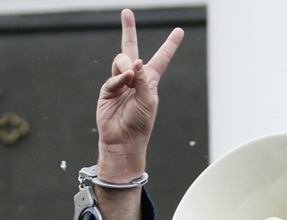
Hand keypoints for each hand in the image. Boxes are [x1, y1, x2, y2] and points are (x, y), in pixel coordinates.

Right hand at [96, 9, 183, 182]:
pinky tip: (124, 82)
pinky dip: (119, 78)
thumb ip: (143, 80)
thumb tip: (135, 62)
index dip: (170, 45)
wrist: (123, 140)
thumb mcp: (148, 101)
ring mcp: (120, 82)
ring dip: (126, 66)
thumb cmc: (140, 124)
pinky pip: (113, 77)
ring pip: (121, 61)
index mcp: (150, 80)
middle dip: (128, 29)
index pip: (161, 58)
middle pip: (131, 48)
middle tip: (127, 12)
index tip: (179, 31)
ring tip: (129, 80)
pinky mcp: (108, 89)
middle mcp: (135, 78)